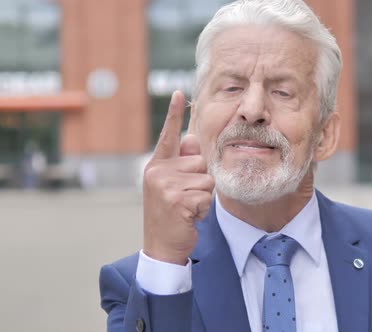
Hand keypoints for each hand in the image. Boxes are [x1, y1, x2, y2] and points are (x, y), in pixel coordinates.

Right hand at [142, 90, 214, 264]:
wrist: (162, 246)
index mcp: (157, 165)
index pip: (168, 135)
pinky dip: (204, 208)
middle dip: (201, 182)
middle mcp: (157, 171)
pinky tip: (189, 217)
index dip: (175, 114)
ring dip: (203, 197)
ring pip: (206, 179)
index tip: (181, 93)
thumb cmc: (172, 215)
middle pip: (201, 161)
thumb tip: (192, 138)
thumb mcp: (172, 187)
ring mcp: (165, 185)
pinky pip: (207, 195)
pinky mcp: (177, 199)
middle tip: (186, 200)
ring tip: (187, 209)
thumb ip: (182, 163)